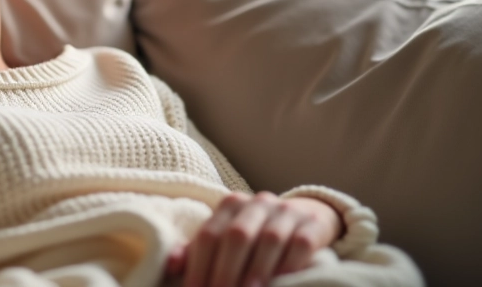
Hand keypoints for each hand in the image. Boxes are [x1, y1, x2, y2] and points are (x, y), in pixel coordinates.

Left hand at [167, 191, 341, 286]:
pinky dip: (290, 263)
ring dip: (257, 270)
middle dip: (225, 270)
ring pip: (270, 238)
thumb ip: (199, 252)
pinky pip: (301, 243)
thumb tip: (170, 265)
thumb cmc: (256, 236)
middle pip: (236, 236)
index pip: (209, 235)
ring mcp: (286, 212)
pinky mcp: (311, 224)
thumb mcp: (226, 239)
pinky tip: (283, 281)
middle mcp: (257, 203)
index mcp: (230, 205)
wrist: (306, 218)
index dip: (199, 265)